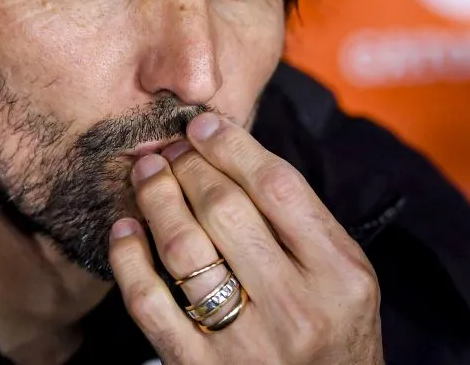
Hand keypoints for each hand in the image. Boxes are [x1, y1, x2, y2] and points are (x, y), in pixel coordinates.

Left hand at [109, 112, 383, 363]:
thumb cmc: (333, 335)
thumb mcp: (344, 278)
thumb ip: (301, 222)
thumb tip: (230, 154)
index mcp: (340, 275)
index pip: (276, 187)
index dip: (230, 146)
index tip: (201, 125)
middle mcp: (296, 308)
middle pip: (223, 208)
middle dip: (186, 166)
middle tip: (168, 149)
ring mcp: (246, 343)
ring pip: (182, 247)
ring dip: (155, 198)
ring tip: (146, 174)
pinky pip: (149, 301)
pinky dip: (128, 257)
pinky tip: (124, 229)